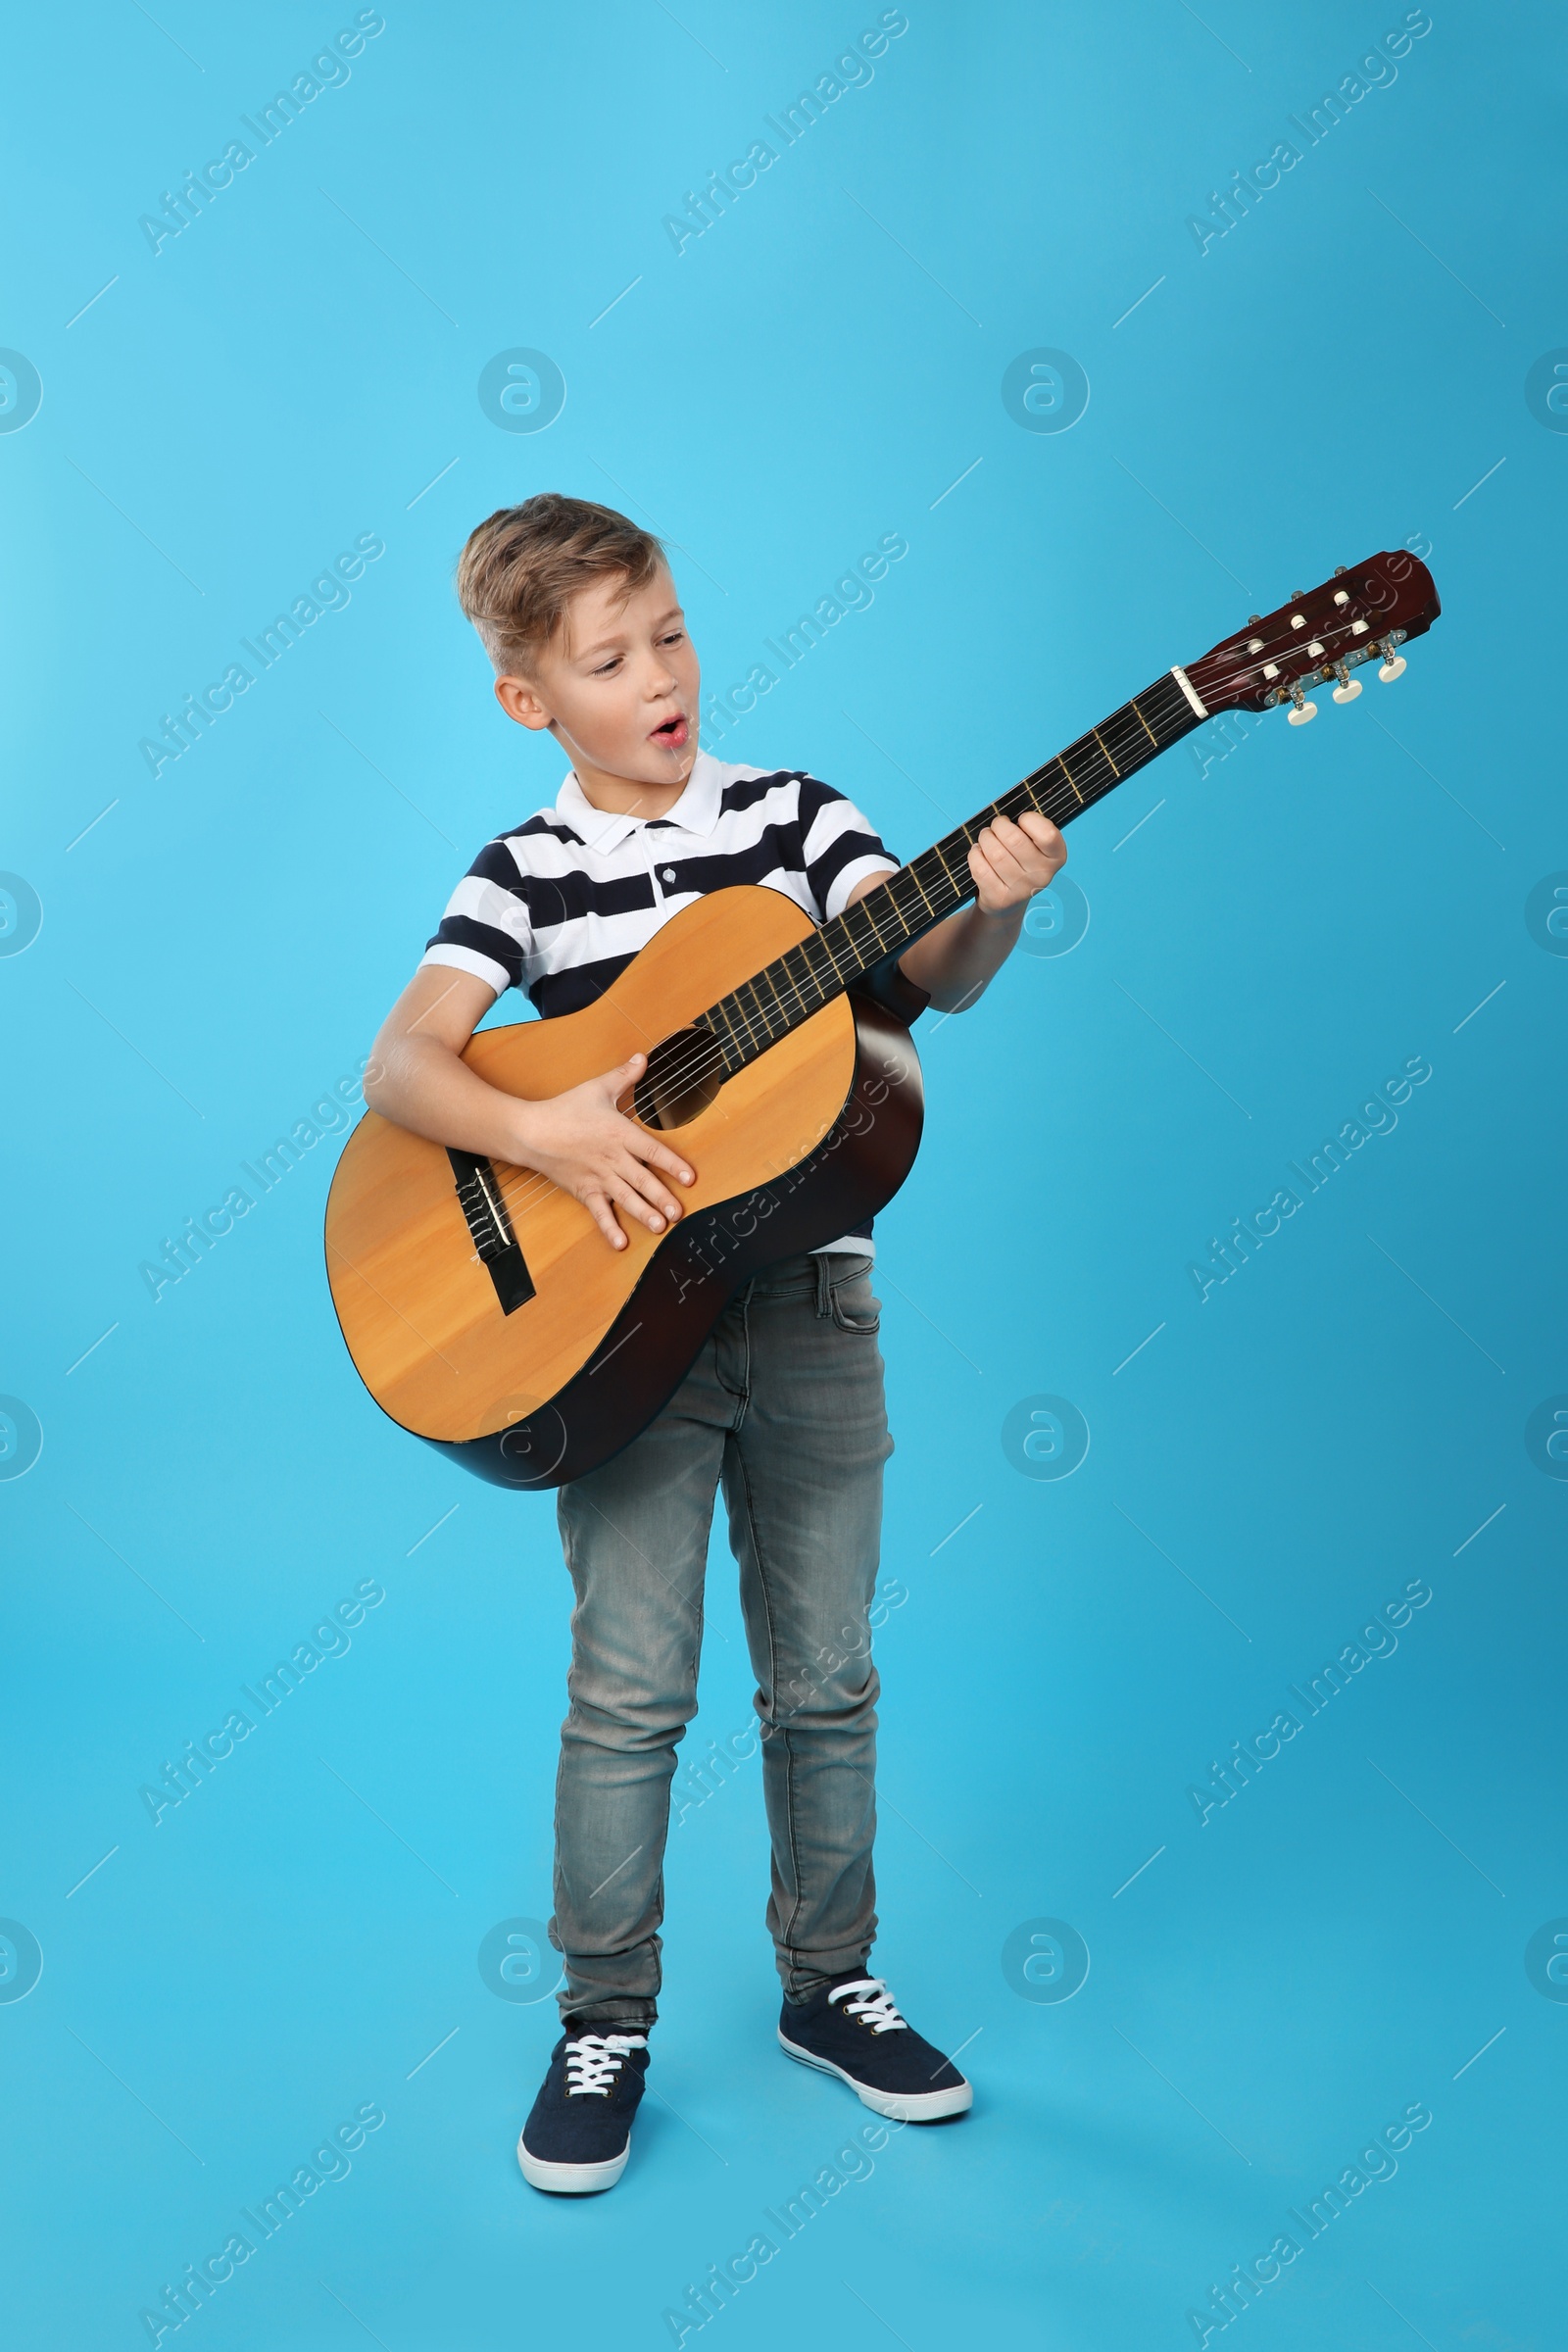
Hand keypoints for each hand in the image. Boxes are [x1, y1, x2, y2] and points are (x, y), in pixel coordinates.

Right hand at [511, 1053, 694, 1250]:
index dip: (672, 1164)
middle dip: (662, 1197)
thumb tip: (643, 1058)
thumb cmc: (565, 1109)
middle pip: (641, 1180)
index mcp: (619, 1134)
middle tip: (679, 1213)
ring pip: (625, 1198)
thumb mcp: (597, 1088)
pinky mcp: (584, 1190)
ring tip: (661, 1227)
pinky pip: (598, 1212)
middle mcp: (612, 1159)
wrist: (530, 1132)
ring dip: (643, 1213)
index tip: (690, 1177)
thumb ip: (624, 1076)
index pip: (652, 1151)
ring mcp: (598, 1177)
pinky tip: (621, 1242)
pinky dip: (609, 1227)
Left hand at [968, 809, 1066, 913]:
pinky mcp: (1000, 898)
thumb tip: (1005, 818)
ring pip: (995, 853)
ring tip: (986, 837)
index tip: (1022, 821)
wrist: (1008, 903)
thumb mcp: (1035, 846)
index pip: (1047, 834)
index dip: (1030, 820)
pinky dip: (975, 855)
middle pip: (1014, 839)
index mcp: (1056, 857)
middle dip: (999, 825)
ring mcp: (1021, 890)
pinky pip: (981, 868)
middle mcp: (1042, 876)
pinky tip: (978, 852)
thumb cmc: (1021, 863)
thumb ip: (1030, 830)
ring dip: (985, 838)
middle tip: (996, 826)